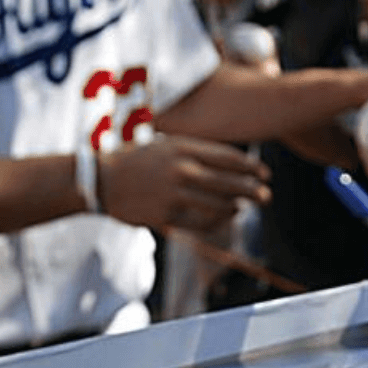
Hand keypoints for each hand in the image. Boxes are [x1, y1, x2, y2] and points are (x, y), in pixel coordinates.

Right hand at [99, 135, 269, 233]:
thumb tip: (229, 163)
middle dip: (252, 190)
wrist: (100, 179)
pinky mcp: (166, 215)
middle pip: (228, 182)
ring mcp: (174, 193)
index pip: (228, 157)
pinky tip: (225, 217)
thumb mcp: (166, 144)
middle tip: (267, 196)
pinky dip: (217, 221)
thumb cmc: (136, 159)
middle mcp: (181, 169)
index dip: (250, 167)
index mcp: (183, 147)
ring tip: (242, 207)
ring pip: (217, 205)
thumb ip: (196, 152)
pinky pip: (200, 222)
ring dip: (235, 207)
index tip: (265, 173)